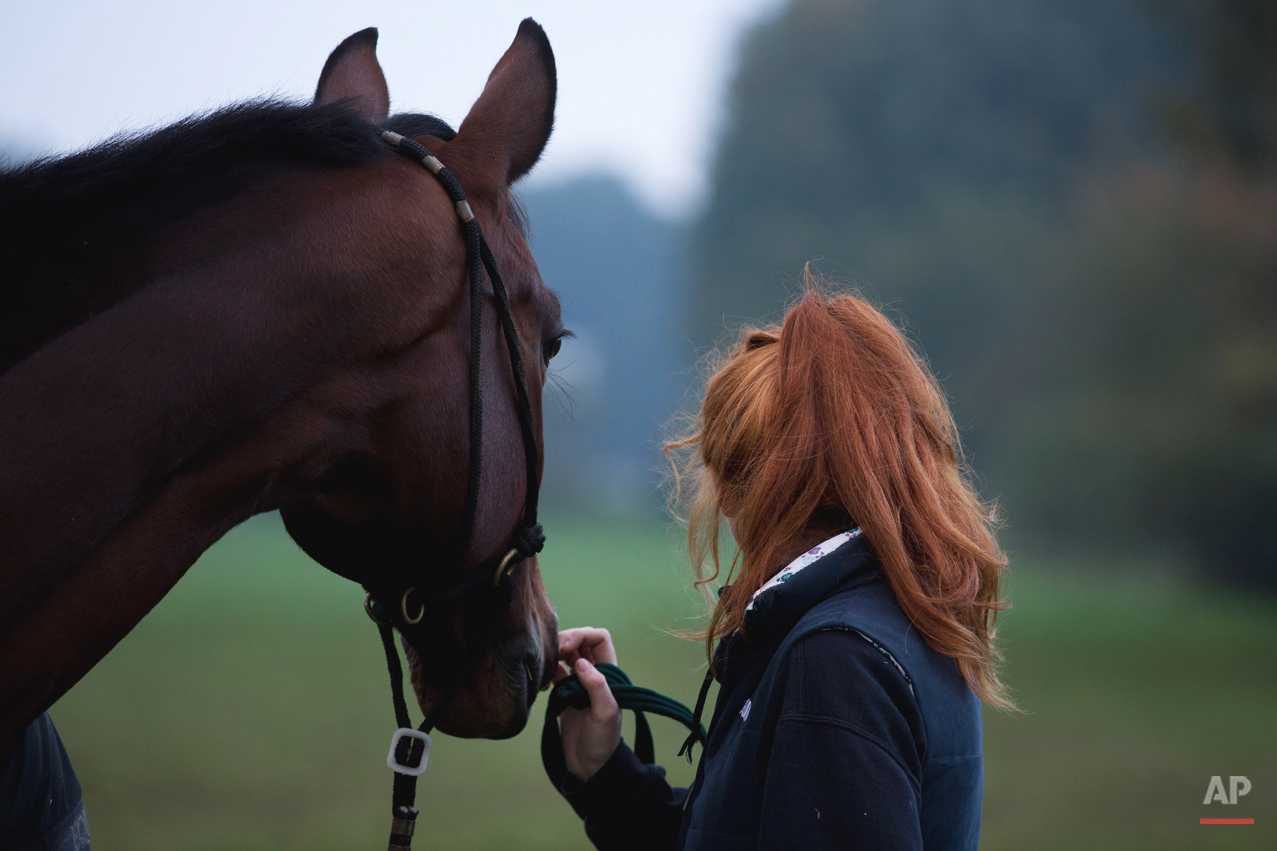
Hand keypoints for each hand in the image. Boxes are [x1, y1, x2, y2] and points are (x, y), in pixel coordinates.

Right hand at [554, 627, 621, 781]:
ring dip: (556, 654)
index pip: (599, 638)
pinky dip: (547, 670)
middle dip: (567, 640)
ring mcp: (579, 682)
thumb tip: (581, 662)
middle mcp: (595, 673)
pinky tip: (542, 682)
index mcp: (609, 672)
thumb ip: (597, 686)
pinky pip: (555, 672)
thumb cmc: (602, 741)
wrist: (591, 766)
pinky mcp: (565, 693)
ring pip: (567, 654)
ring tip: (545, 664)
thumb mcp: (605, 714)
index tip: (566, 649)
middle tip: (554, 653)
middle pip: (581, 641)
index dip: (583, 636)